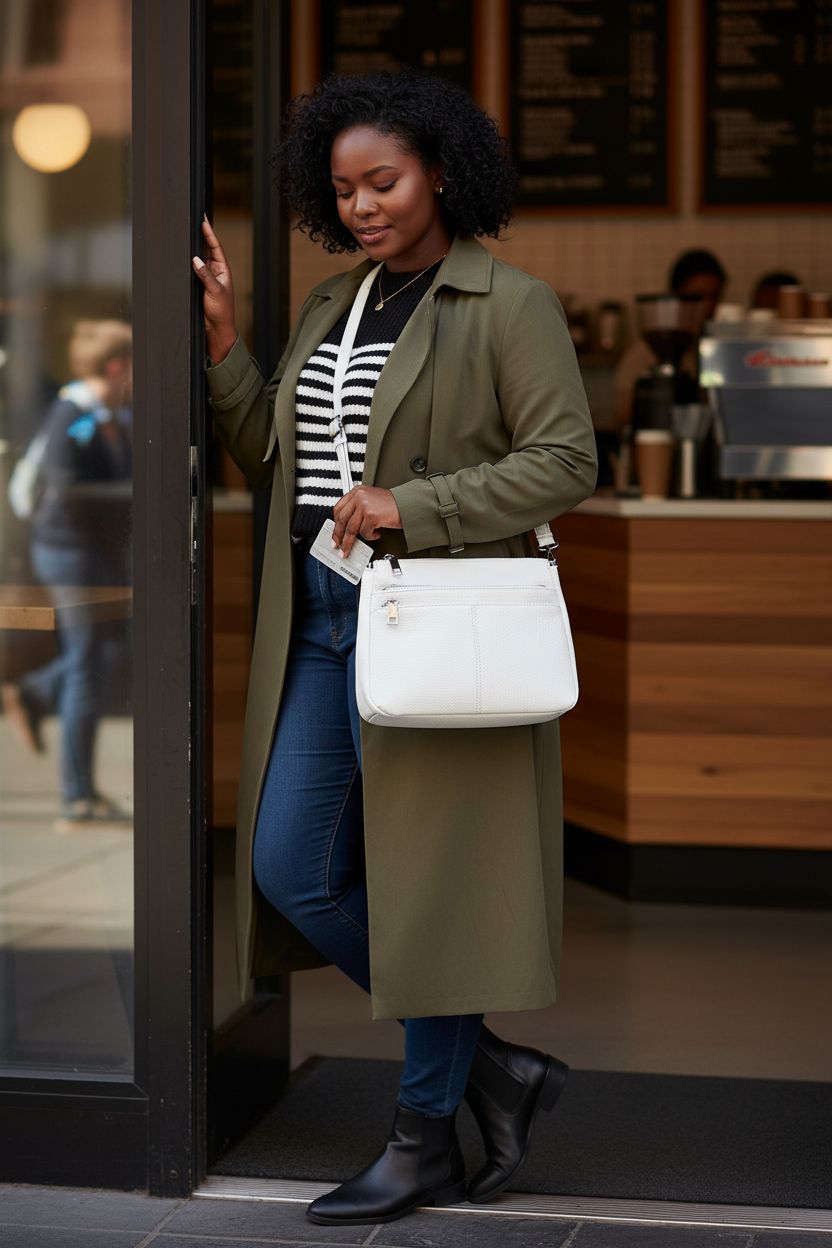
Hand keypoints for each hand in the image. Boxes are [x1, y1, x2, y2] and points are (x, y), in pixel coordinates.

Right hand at [192, 217, 237, 362]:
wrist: (216, 331)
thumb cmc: (221, 312)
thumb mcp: (214, 292)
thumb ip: (205, 275)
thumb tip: (195, 259)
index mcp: (223, 271)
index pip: (216, 247)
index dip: (209, 233)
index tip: (203, 220)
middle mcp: (215, 272)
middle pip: (207, 249)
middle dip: (201, 235)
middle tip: (194, 219)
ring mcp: (206, 278)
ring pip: (198, 258)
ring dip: (193, 247)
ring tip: (187, 232)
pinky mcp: (198, 286)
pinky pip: (192, 270)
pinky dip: (187, 261)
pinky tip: (181, 254)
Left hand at [332, 485, 401, 557]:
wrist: (409, 504)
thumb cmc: (394, 505)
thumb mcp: (372, 501)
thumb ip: (359, 509)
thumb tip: (347, 527)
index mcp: (357, 491)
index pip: (339, 508)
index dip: (335, 523)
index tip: (335, 533)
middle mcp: (359, 496)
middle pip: (341, 519)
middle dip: (338, 536)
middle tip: (337, 545)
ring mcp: (364, 505)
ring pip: (350, 529)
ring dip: (348, 543)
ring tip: (348, 550)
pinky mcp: (371, 515)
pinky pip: (364, 532)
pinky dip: (370, 537)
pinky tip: (377, 533)